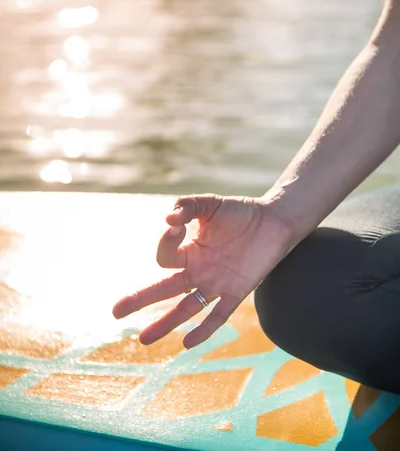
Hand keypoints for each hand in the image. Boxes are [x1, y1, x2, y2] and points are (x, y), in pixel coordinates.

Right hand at [113, 194, 293, 348]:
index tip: (177, 225)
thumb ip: (188, 206)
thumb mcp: (210, 204)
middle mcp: (198, 270)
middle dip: (140, 300)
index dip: (165, 243)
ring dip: (165, 323)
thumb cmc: (240, 212)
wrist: (274, 221)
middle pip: (164, 289)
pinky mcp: (238, 291)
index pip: (165, 257)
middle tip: (116, 312)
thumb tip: (168, 219)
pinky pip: (219, 314)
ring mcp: (216, 283)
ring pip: (185, 308)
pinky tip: (187, 343)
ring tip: (143, 339)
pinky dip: (204, 329)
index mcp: (189, 251)